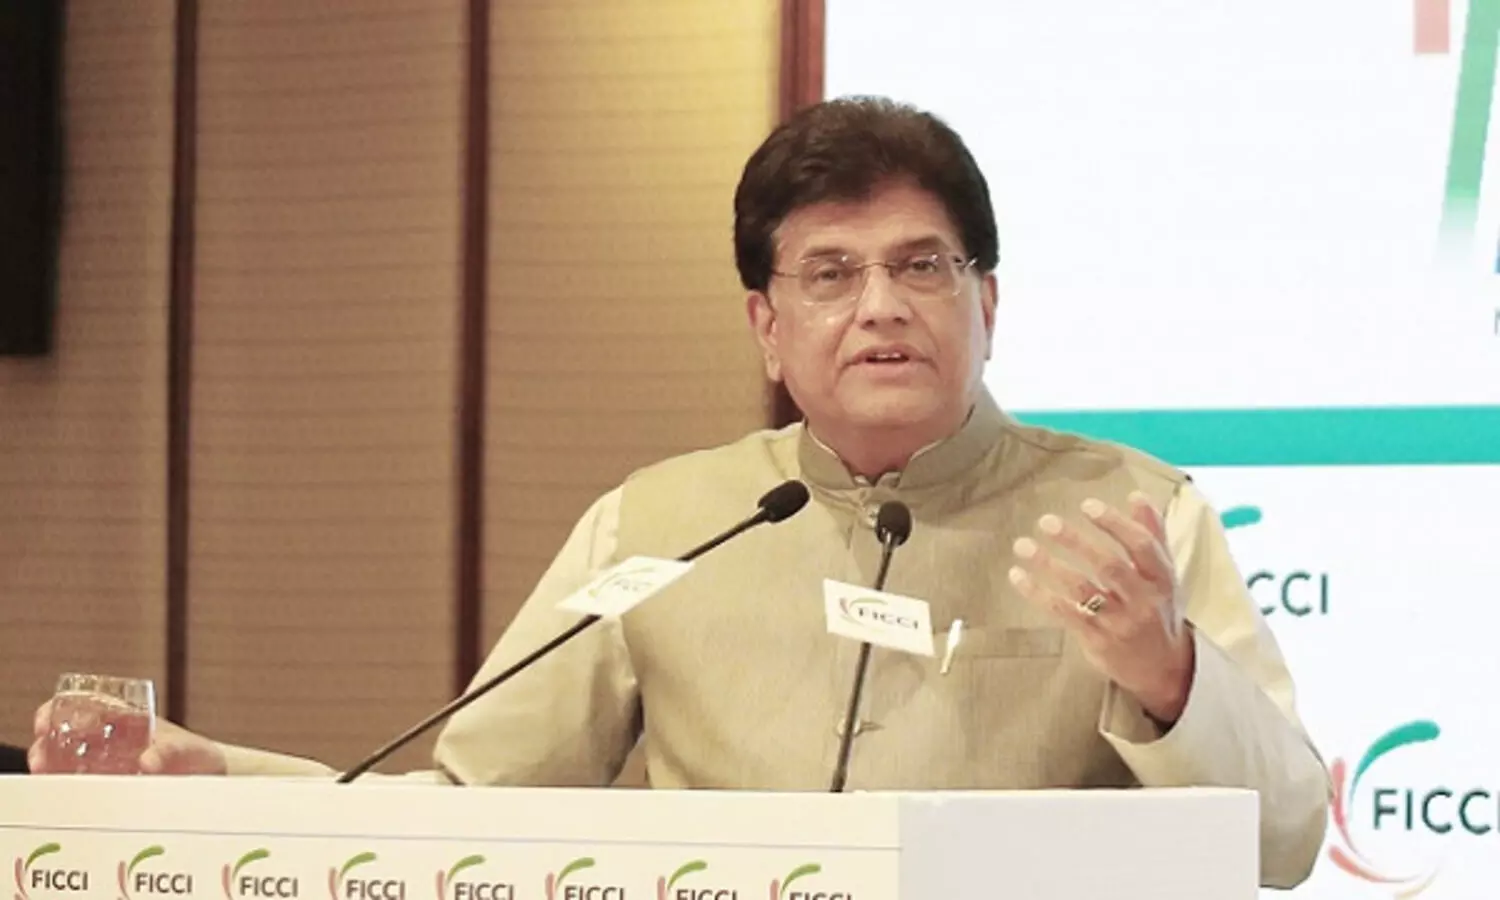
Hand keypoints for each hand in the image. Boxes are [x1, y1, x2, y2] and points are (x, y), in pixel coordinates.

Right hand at [29, 700, 228, 775]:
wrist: (210, 778)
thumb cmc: (197, 755)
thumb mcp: (187, 750)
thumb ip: (171, 751)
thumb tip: (147, 762)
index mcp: (128, 720)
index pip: (85, 707)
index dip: (59, 711)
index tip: (45, 722)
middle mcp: (113, 740)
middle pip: (68, 736)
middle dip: (47, 744)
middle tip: (40, 758)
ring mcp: (110, 764)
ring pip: (69, 761)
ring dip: (52, 766)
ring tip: (44, 775)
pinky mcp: (112, 787)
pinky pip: (84, 786)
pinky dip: (70, 789)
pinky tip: (64, 796)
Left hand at [1007, 491, 1194, 724]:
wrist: (1165, 670)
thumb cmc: (1160, 611)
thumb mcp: (1165, 574)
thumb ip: (1152, 535)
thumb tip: (1137, 497)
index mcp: (1161, 578)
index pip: (1141, 546)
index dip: (1115, 524)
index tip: (1087, 506)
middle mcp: (1142, 600)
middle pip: (1109, 566)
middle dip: (1076, 541)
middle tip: (1046, 521)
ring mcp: (1119, 622)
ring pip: (1081, 589)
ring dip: (1050, 565)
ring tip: (1022, 545)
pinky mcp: (1097, 640)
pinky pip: (1064, 613)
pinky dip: (1039, 594)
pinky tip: (1018, 576)